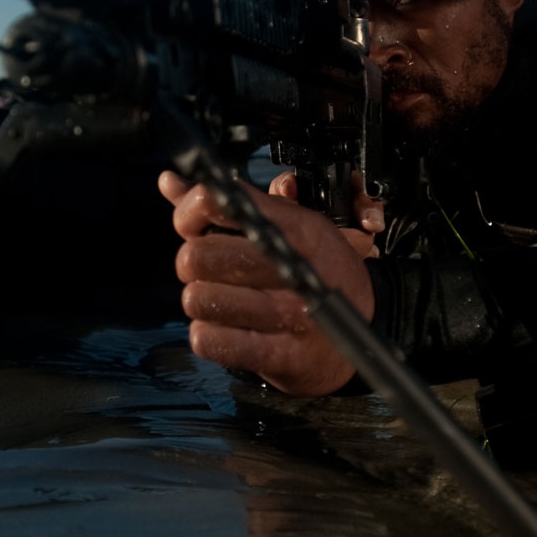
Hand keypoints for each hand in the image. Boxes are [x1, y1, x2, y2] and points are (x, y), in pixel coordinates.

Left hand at [159, 170, 378, 395]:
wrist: (367, 329)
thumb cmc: (317, 272)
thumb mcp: (286, 227)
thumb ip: (226, 205)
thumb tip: (170, 181)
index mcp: (296, 226)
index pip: (219, 203)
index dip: (190, 214)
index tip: (193, 226)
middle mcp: (294, 267)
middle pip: (199, 255)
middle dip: (192, 264)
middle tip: (209, 271)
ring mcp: (290, 313)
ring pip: (199, 299)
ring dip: (201, 303)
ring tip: (220, 302)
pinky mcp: (283, 355)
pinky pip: (212, 341)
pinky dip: (208, 337)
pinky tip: (223, 330)